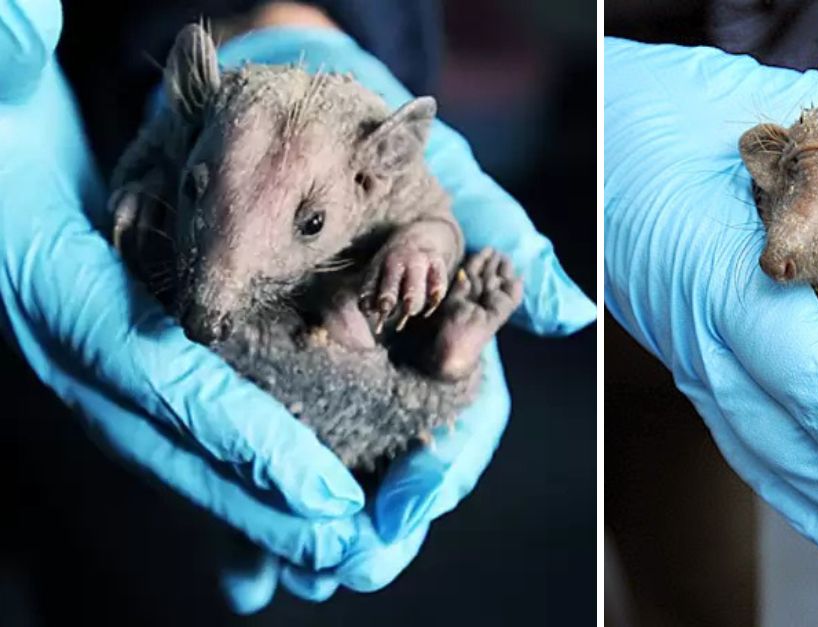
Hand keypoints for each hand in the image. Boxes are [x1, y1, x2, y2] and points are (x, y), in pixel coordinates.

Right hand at [1, 0, 369, 587]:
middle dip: (262, 498)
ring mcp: (88, 354)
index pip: (152, 368)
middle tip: (348, 549)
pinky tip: (284, 531)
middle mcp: (66, 332)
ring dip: (256, 508)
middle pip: (172, 436)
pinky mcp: (119, 355)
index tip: (319, 491)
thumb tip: (15, 25)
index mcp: (45, 272)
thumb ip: (1, 50)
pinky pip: (178, 430)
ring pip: (178, 448)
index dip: (236, 435)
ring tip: (335, 554)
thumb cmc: (5, 97)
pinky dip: (234, 480)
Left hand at [201, 26, 594, 610]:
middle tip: (347, 565)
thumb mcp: (455, 188)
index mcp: (447, 343)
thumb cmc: (389, 150)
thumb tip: (572, 315)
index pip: (460, 423)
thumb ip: (511, 248)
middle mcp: (394, 373)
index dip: (441, 470)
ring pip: (334, 473)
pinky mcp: (268, 379)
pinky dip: (250, 508)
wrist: (300, 116)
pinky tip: (242, 564)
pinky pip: (260, 454)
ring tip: (294, 574)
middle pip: (395, 466)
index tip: (409, 508)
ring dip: (312, 534)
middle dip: (376, 525)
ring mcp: (333, 382)